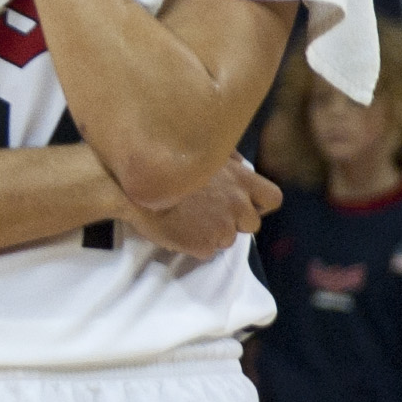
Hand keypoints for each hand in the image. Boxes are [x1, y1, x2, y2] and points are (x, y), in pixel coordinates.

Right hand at [117, 159, 278, 260]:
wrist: (127, 186)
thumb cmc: (162, 163)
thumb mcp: (202, 150)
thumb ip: (227, 159)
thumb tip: (240, 163)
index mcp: (240, 179)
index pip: (273, 199)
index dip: (259, 204)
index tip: (242, 203)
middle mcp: (236, 203)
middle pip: (252, 225)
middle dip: (235, 222)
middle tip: (210, 216)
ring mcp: (221, 227)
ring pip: (227, 240)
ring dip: (211, 234)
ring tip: (186, 221)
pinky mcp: (202, 245)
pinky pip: (204, 251)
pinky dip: (192, 245)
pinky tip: (176, 231)